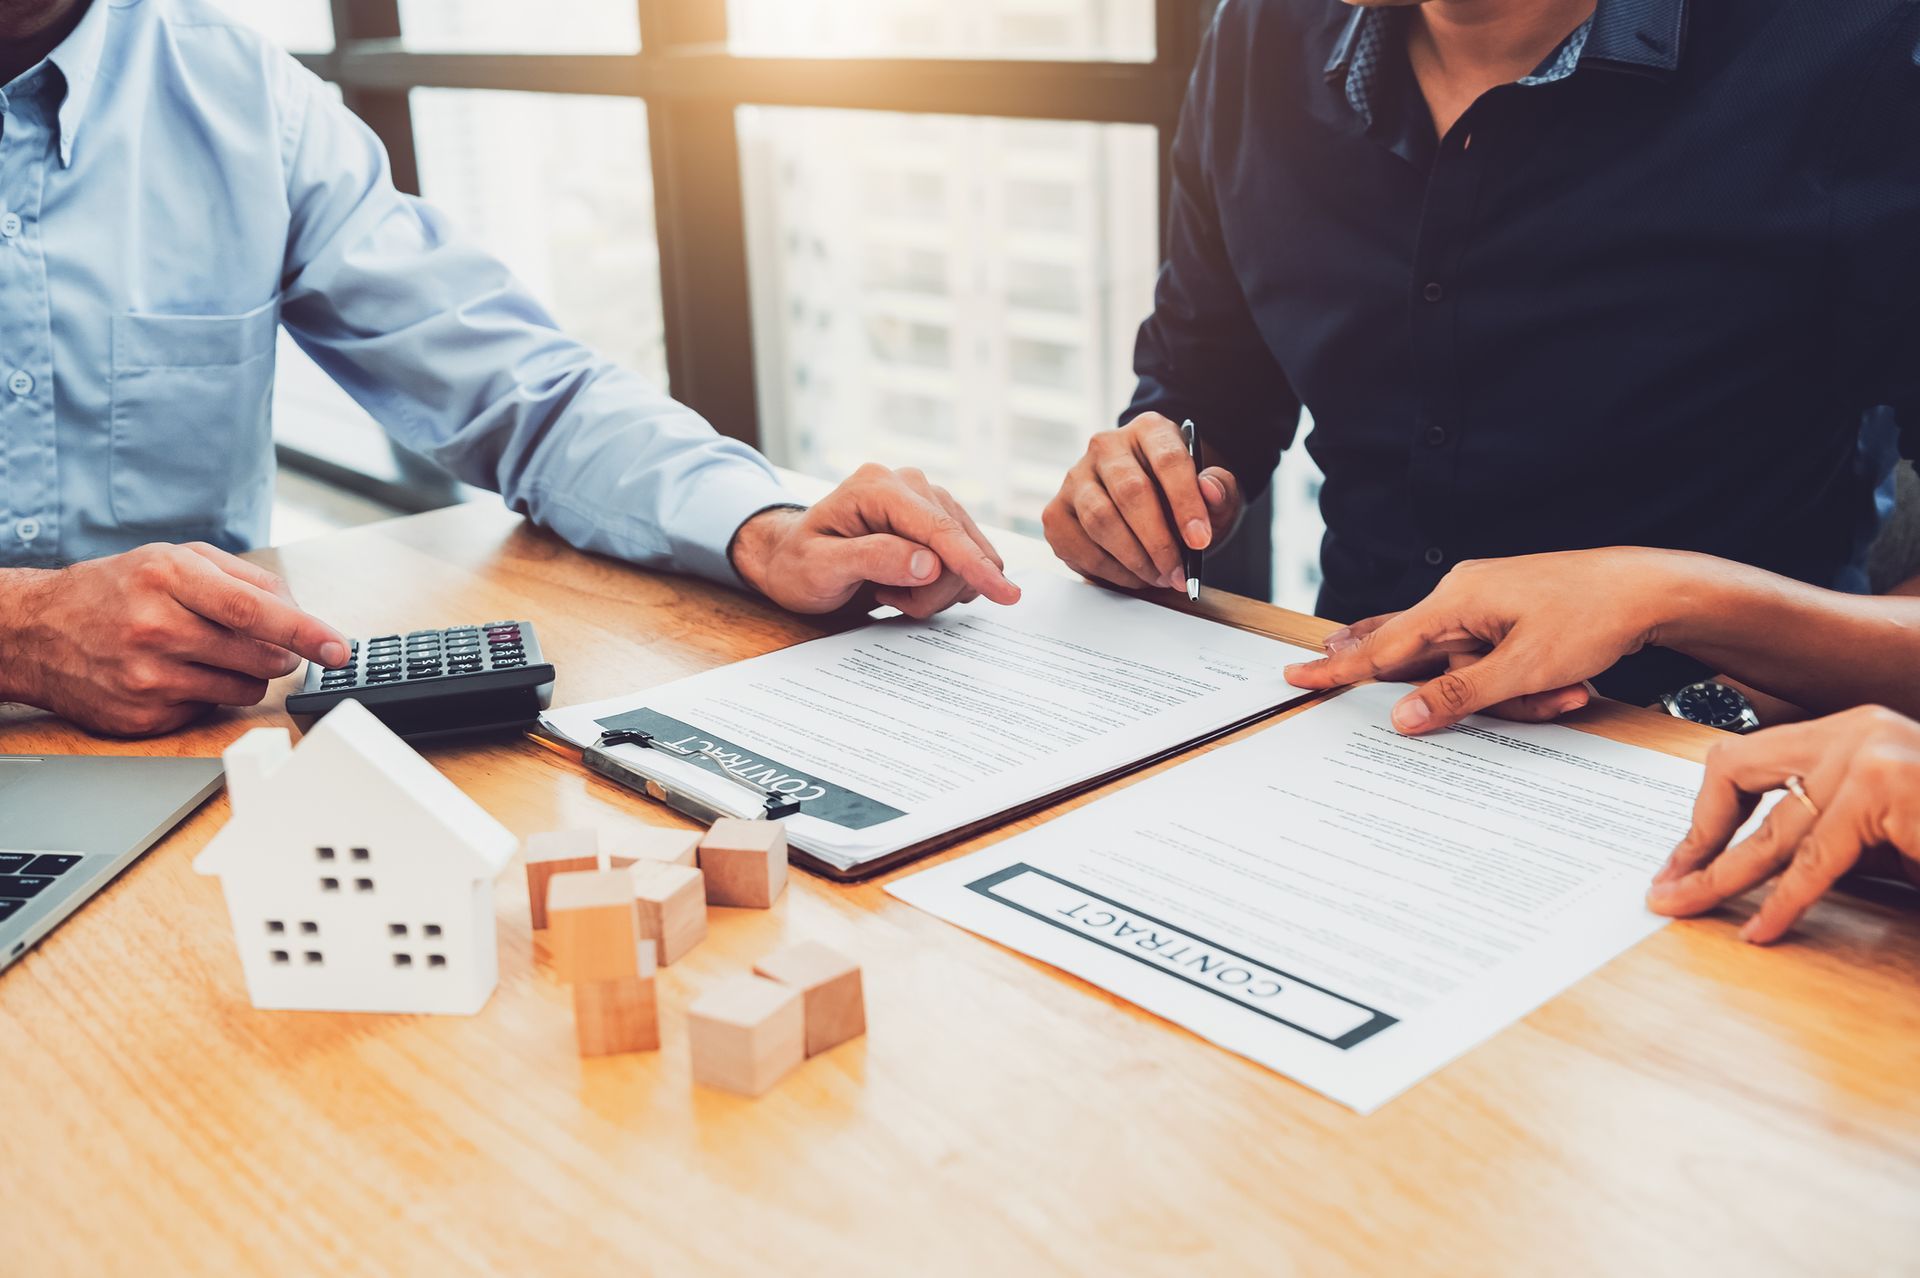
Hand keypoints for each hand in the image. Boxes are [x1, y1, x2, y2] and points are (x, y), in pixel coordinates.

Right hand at [0, 542, 348, 736]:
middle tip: (267, 641)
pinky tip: (177, 673)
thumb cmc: (116, 590)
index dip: (306, 631)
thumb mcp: (175, 560)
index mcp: (168, 577)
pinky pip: (211, 709)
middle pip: (261, 654)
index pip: (254, 611)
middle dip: (281, 651)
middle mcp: (155, 627)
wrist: (35, 631)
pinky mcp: (141, 716)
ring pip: (246, 686)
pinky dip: (209, 692)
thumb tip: (300, 613)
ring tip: (211, 652)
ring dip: (248, 672)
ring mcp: (146, 677)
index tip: (339, 647)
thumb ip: (244, 578)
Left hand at [729, 464, 1020, 618]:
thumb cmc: (798, 565)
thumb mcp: (821, 569)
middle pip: (958, 545)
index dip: (973, 564)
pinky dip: (941, 584)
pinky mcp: (938, 518)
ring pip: (967, 554)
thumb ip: (873, 560)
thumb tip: (929, 563)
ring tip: (890, 591)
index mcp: (877, 486)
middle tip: (887, 599)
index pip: (939, 528)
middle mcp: (909, 483)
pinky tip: (907, 584)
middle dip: (933, 589)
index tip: (1004, 593)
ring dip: (936, 589)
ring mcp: (927, 499)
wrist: (791, 559)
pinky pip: (964, 558)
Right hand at [1042, 412, 1240, 590]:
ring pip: (1100, 520)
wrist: (1148, 506)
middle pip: (1130, 492)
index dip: (1185, 503)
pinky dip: (1109, 570)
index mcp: (1149, 430)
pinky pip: (1078, 546)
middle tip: (1178, 573)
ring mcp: (1075, 478)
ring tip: (1159, 577)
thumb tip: (1210, 490)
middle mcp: (1105, 446)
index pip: (1168, 460)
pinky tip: (1133, 576)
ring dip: (1134, 559)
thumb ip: (1220, 490)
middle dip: (1158, 541)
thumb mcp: (1213, 494)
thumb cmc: (1181, 499)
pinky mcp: (1057, 512)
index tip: (1200, 541)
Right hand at [1281, 548, 1706, 732]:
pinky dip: (1517, 681)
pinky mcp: (1510, 613)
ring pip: (1465, 664)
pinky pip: (1490, 658)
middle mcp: (1463, 594)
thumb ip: (1457, 695)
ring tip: (1568, 692)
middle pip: (1416, 651)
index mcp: (1456, 600)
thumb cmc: (1591, 619)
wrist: (1652, 591)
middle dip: (1405, 675)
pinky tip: (1559, 687)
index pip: (1382, 645)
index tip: (1297, 674)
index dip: (1338, 667)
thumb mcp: (1523, 669)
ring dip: (1512, 692)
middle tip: (1313, 665)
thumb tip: (1402, 717)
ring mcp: (1487, 603)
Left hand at [1647, 706, 1919, 942]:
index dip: (1707, 814)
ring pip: (1769, 830)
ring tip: (1687, 907)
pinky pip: (1815, 861)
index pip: (1743, 761)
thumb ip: (1817, 838)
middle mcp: (1852, 732)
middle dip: (1697, 841)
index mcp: (1844, 731)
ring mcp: (1868, 757)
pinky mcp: (1885, 790)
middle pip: (1736, 781)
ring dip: (1721, 877)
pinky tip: (1759, 928)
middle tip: (1667, 886)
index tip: (1684, 858)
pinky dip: (1782, 902)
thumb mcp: (1876, 832)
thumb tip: (1748, 868)